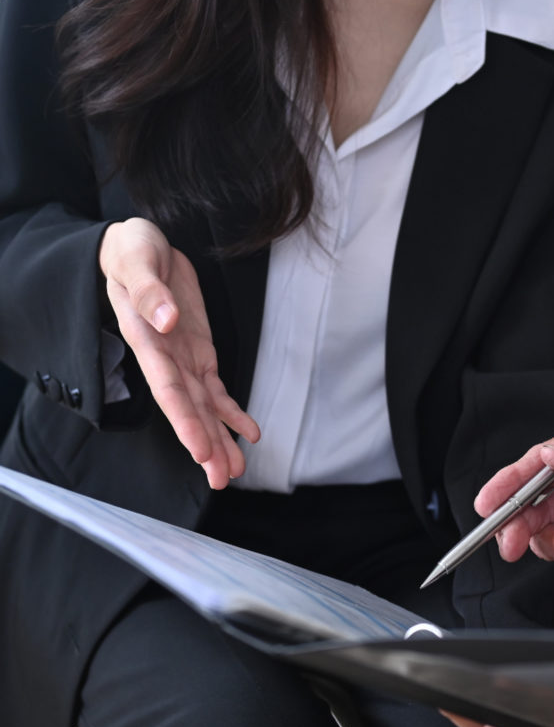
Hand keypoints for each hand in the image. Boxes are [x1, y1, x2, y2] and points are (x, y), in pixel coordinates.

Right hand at [100, 218, 259, 488]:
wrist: (138, 248)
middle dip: (205, 445)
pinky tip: (248, 435)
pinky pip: (216, 390)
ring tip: (235, 470)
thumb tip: (167, 319)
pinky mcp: (199, 353)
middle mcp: (165, 358)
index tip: (200, 450)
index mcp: (146, 340)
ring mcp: (183, 359)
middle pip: (188, 409)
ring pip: (204, 408)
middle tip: (221, 478)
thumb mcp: (137, 259)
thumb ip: (148, 290)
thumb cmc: (131, 251)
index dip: (184, 421)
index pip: (167, 388)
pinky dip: (232, 413)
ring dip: (220, 439)